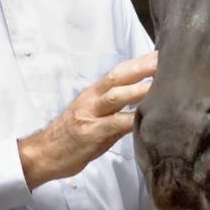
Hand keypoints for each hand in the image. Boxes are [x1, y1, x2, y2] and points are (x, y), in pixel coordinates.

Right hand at [19, 51, 157, 188]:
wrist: (42, 155)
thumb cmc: (71, 138)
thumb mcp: (94, 118)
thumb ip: (116, 109)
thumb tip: (144, 104)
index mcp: (93, 93)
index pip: (119, 72)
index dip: (140, 62)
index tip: (163, 54)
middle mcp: (91, 99)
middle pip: (118, 77)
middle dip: (143, 67)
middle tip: (167, 60)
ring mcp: (89, 115)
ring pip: (116, 96)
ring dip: (139, 89)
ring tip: (163, 84)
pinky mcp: (90, 133)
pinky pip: (114, 124)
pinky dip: (132, 119)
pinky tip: (148, 117)